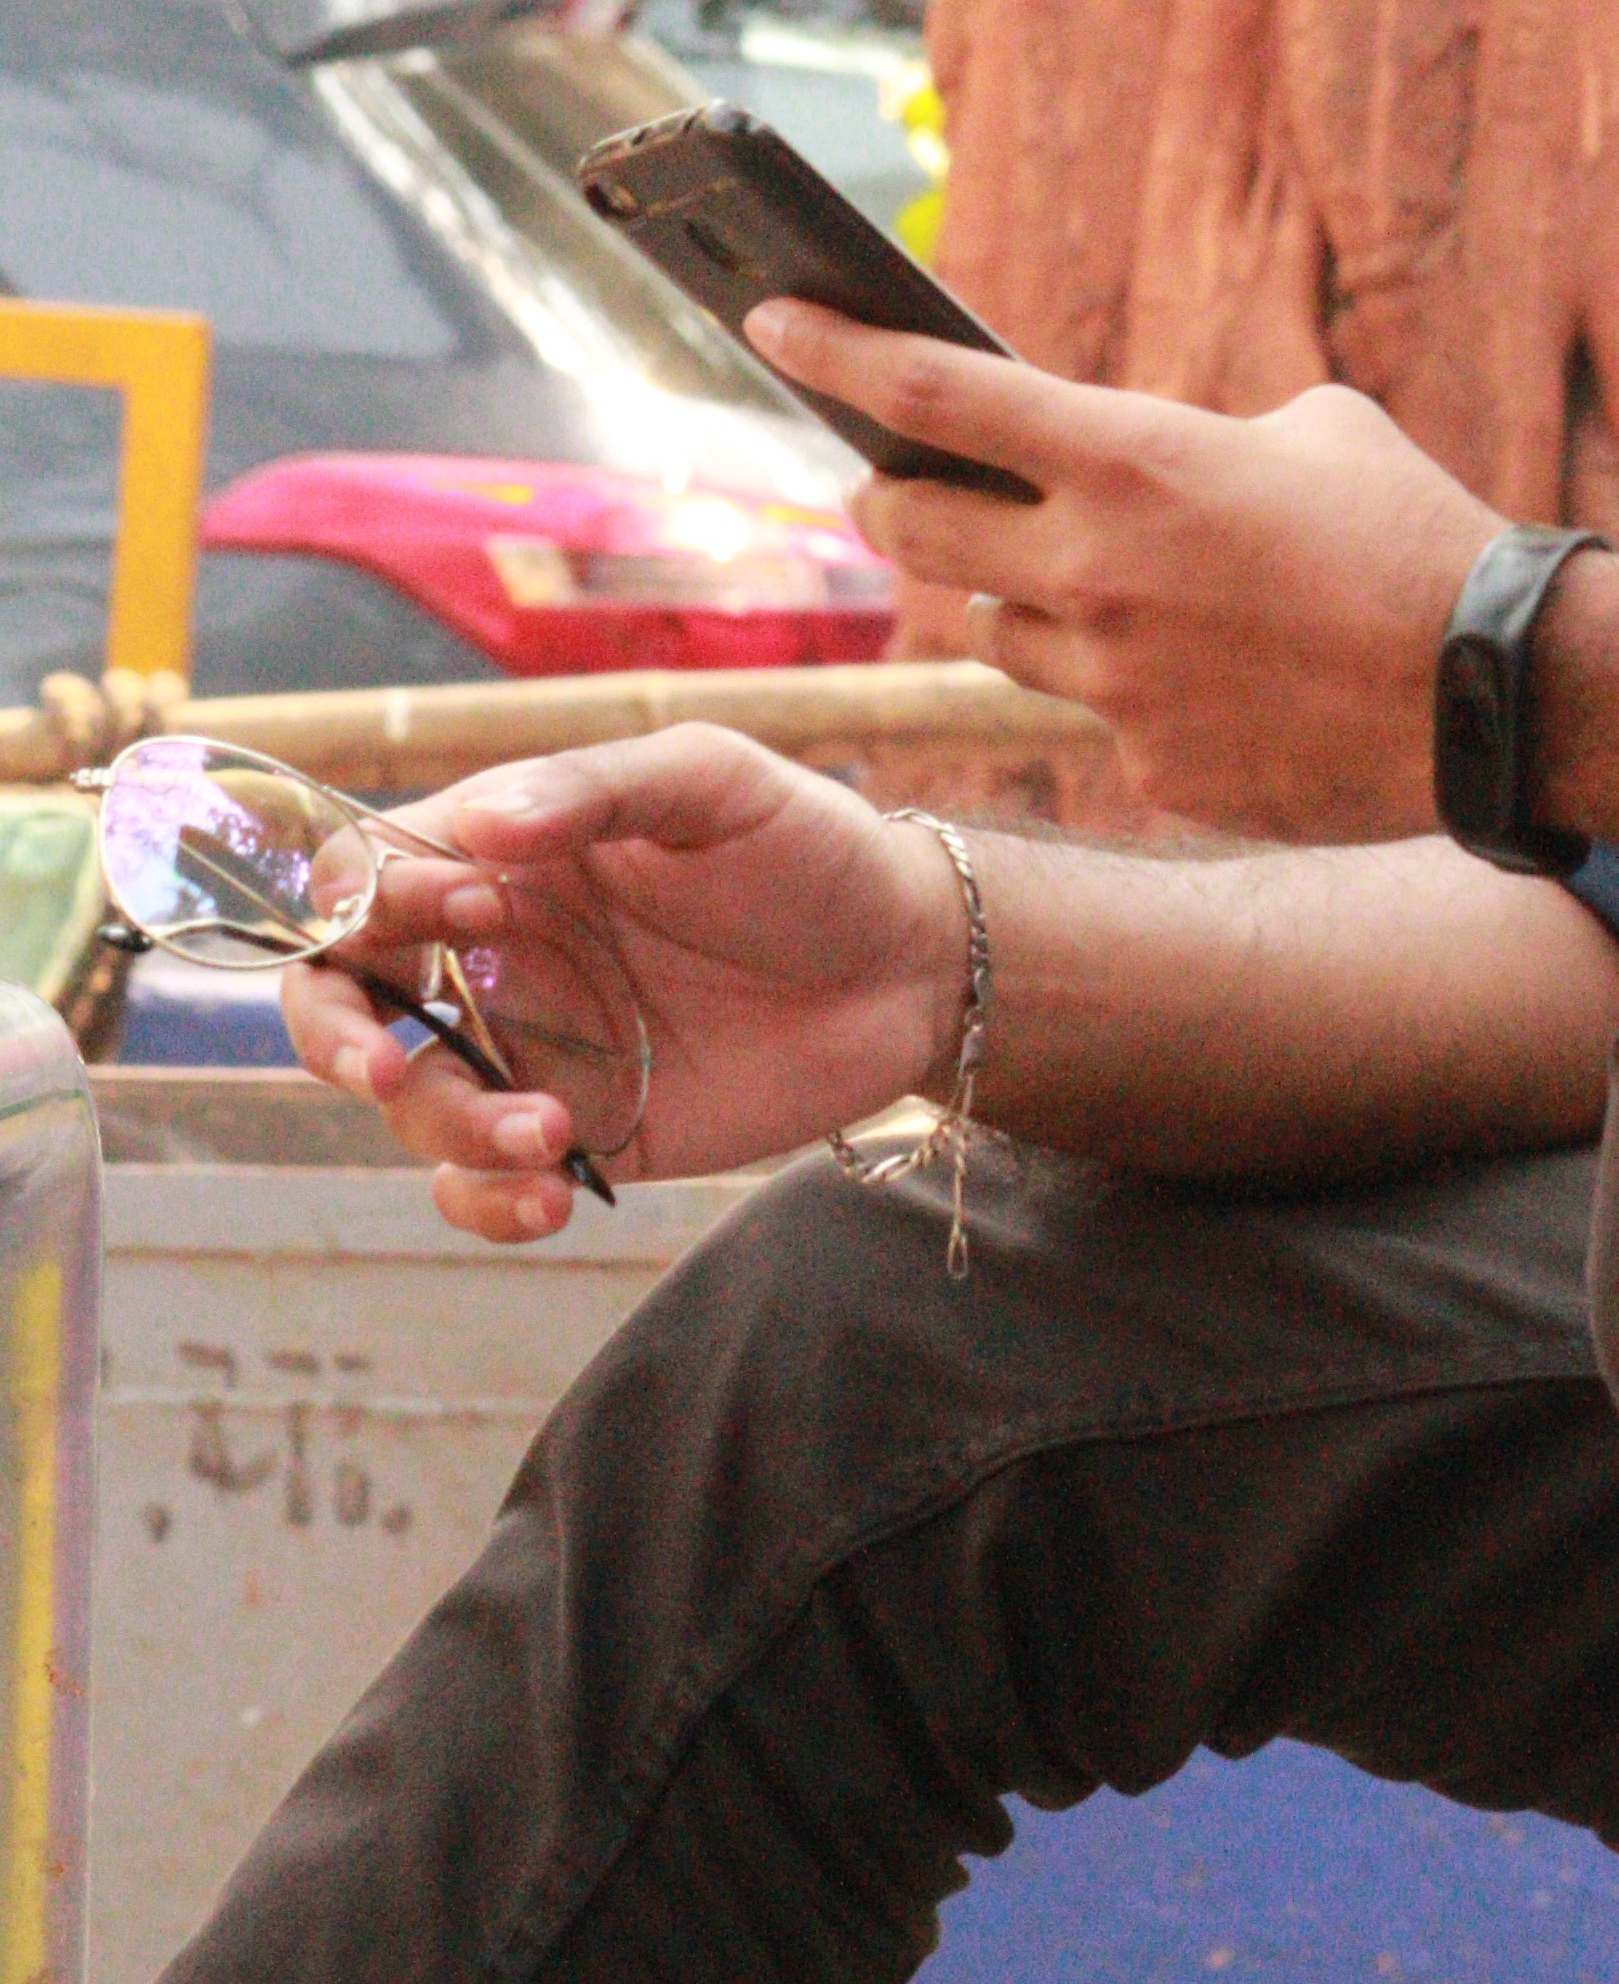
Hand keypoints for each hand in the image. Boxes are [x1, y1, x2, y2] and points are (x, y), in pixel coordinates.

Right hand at [278, 730, 966, 1246]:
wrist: (915, 966)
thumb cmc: (813, 850)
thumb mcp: (713, 781)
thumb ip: (595, 787)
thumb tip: (480, 824)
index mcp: (502, 858)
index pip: (364, 881)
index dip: (366, 907)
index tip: (454, 916)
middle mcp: (494, 955)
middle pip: (346, 1003)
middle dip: (338, 1041)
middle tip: (388, 1068)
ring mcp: (532, 1050)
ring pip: (415, 1105)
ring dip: (450, 1130)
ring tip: (547, 1134)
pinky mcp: (583, 1132)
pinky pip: (483, 1182)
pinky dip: (487, 1202)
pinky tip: (550, 1199)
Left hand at [750, 307, 1491, 840]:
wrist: (1498, 689)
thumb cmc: (1416, 533)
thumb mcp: (1310, 430)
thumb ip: (1193, 438)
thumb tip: (1142, 466)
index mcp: (1130, 458)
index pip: (932, 392)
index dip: (834, 348)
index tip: (770, 314)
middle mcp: (1094, 571)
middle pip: (913, 529)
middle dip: (889, 501)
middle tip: (889, 488)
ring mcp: (1112, 683)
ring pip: (995, 636)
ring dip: (1020, 606)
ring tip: (1098, 592)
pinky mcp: (1149, 768)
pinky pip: (1100, 721)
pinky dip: (1134, 696)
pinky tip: (1219, 685)